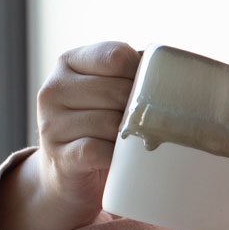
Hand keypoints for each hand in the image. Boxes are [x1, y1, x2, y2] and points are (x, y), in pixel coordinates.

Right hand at [0, 41, 141, 229]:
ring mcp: (52, 123)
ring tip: (135, 142)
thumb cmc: (100, 125)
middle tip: (147, 124)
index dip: (142, 74)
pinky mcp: (60, 157)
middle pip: (117, 91)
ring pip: (110, 122)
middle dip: (139, 110)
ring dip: (130, 136)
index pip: (116, 56)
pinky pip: (99, 150)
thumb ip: (133, 72)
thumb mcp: (109, 90)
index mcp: (69, 62)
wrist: (67, 174)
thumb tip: (176, 67)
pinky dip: (117, 157)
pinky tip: (122, 159)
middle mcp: (54, 88)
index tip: (150, 92)